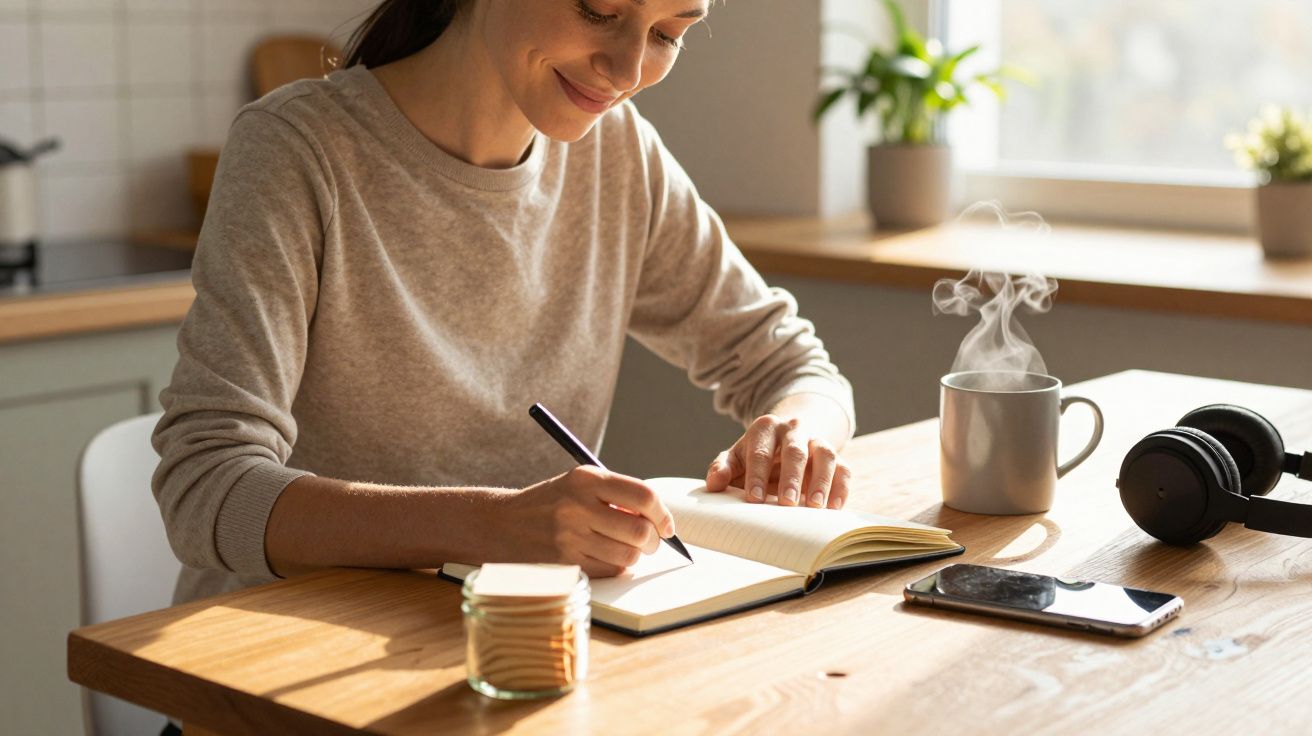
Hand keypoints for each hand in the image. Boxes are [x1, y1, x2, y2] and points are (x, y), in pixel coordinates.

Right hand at [508, 466, 675, 577]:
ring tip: (622, 548)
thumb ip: (617, 496)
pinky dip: (615, 566)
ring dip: (634, 556)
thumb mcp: (578, 485)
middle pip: (639, 531)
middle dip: (654, 541)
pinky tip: (603, 556)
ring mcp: (569, 537)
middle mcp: (577, 505)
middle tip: (650, 542)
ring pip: (627, 555)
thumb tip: (660, 521)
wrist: (499, 524)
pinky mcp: (564, 563)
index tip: (667, 525)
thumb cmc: (550, 504)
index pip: (642, 495)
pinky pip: (608, 570)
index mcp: (585, 479)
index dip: (662, 514)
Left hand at [705, 414, 851, 508]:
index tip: (754, 499)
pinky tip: (834, 508)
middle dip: (791, 477)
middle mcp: (794, 429)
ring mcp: (817, 441)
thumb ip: (722, 468)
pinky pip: (843, 469)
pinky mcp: (836, 456)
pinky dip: (841, 488)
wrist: (785, 439)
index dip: (757, 475)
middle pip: (795, 451)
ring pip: (825, 455)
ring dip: (821, 481)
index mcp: (765, 427)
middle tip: (786, 502)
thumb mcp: (736, 457)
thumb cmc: (755, 455)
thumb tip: (714, 483)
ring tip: (815, 507)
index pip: (760, 451)